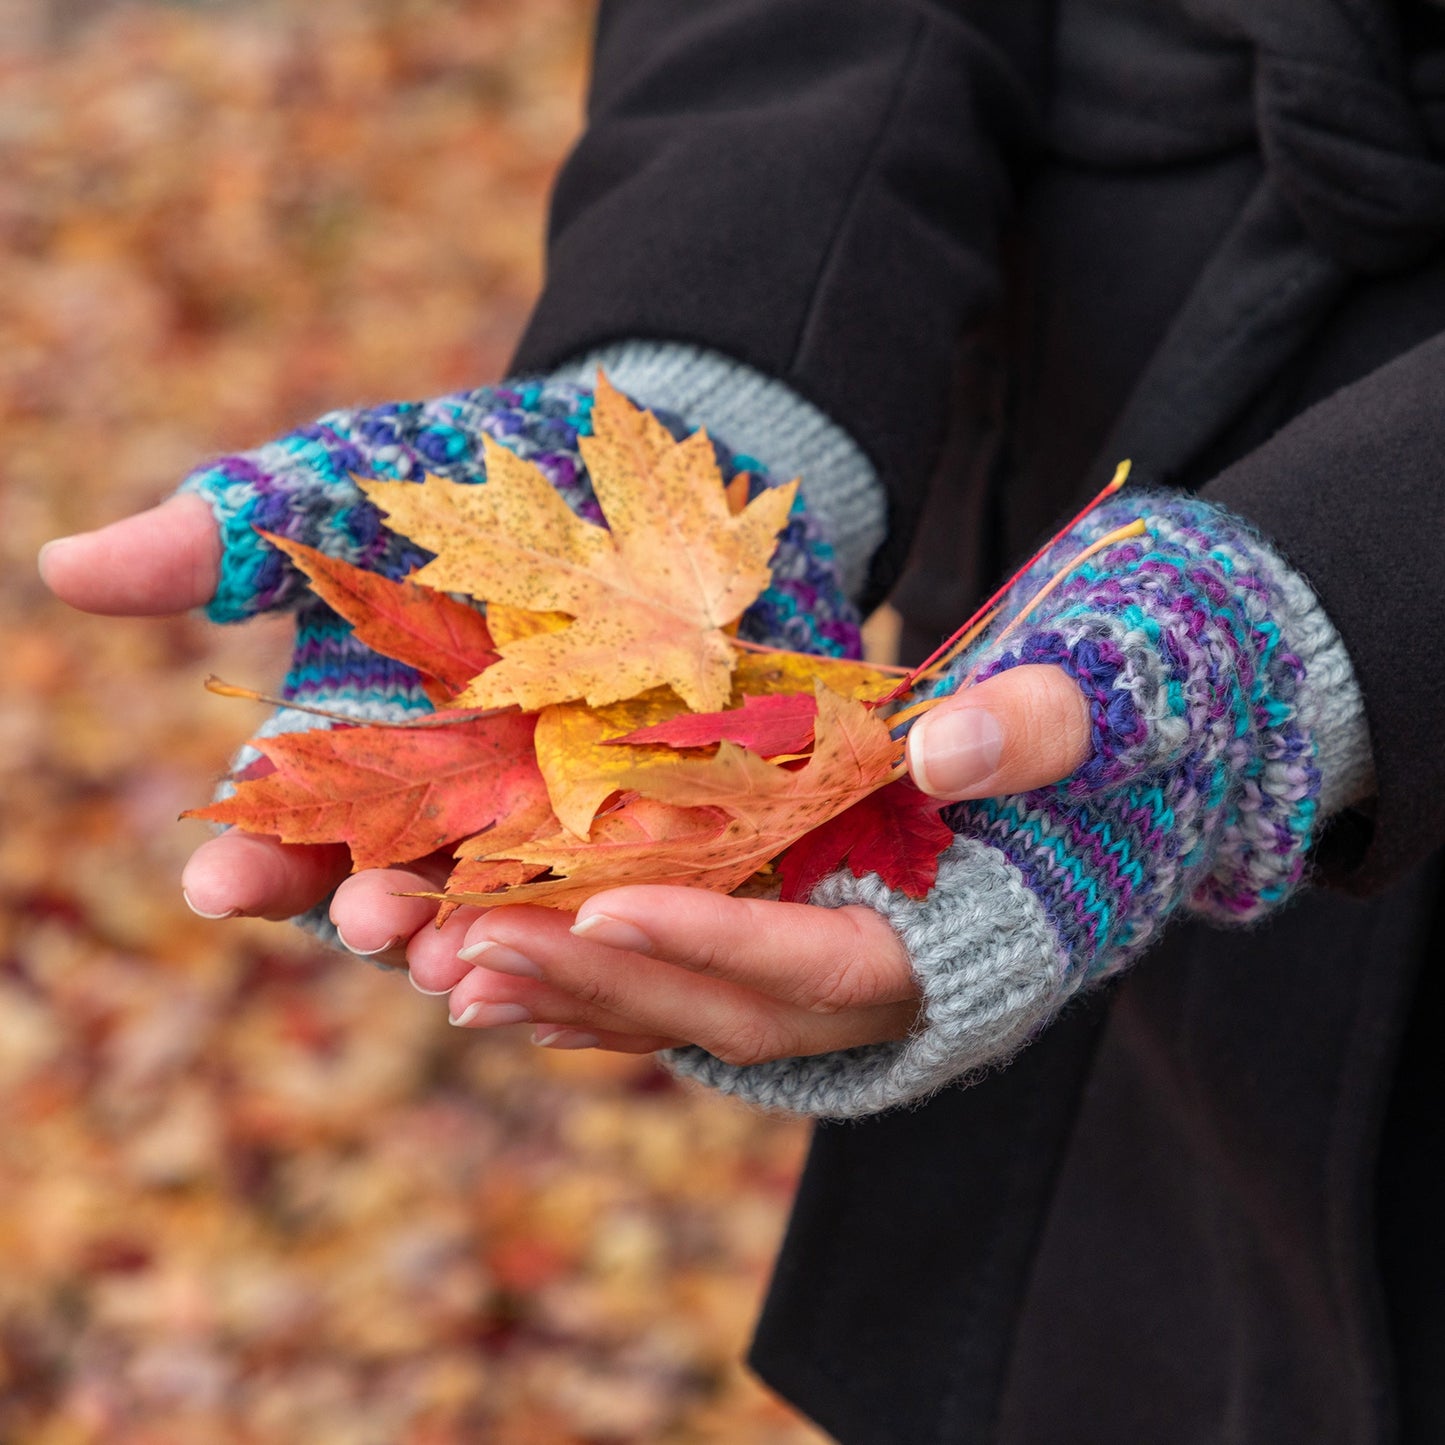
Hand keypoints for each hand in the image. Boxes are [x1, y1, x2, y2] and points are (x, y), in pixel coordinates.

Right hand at [39, 375, 858, 967]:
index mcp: (355, 744)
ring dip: (481, 939)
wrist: (641, 459)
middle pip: (391, 888)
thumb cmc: (472, 473)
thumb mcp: (350, 490)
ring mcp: (549, 816)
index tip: (219, 885)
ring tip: (468, 956)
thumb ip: (229, 540)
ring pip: (501, 909)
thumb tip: (64, 569)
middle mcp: (445, 799)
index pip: (285, 827)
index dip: (250, 862)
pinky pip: (620, 888)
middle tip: (368, 922)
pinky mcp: (651, 814)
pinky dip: (601, 918)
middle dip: (370, 912)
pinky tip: (595, 938)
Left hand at [405, 663, 1092, 1057]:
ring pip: (691, 1017)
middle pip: (730, 1011)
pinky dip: (599, 992)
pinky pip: (685, 995)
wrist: (1126, 767)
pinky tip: (504, 976)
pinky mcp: (796, 958)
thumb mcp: (1107, 708)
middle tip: (467, 945)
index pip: (828, 963)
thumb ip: (1040, 730)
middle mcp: (889, 994)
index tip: (605, 900)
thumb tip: (948, 751)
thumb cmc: (1124, 730)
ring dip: (572, 995)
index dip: (723, 940)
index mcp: (964, 948)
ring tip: (447, 967)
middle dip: (602, 980)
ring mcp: (835, 987)